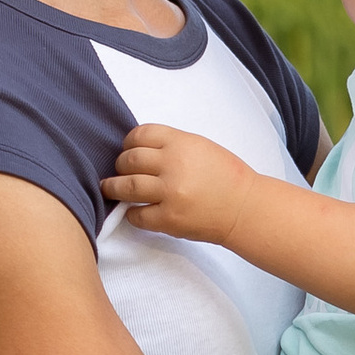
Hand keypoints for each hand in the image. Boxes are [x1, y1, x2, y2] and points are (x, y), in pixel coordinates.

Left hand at [104, 124, 257, 243]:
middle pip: (129, 160)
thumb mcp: (201, 147)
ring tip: (109, 188)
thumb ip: (172, 145)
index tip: (127, 149)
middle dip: (120, 165)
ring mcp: (170, 193)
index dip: (129, 142)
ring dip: (114, 188)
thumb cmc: (227, 178)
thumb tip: (139, 150)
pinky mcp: (169, 219)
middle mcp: (173, 165)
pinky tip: (135, 211)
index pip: (140, 135)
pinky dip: (132, 213)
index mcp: (182, 143)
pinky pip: (137, 215)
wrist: (245, 209)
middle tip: (119, 171)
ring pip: (126, 187)